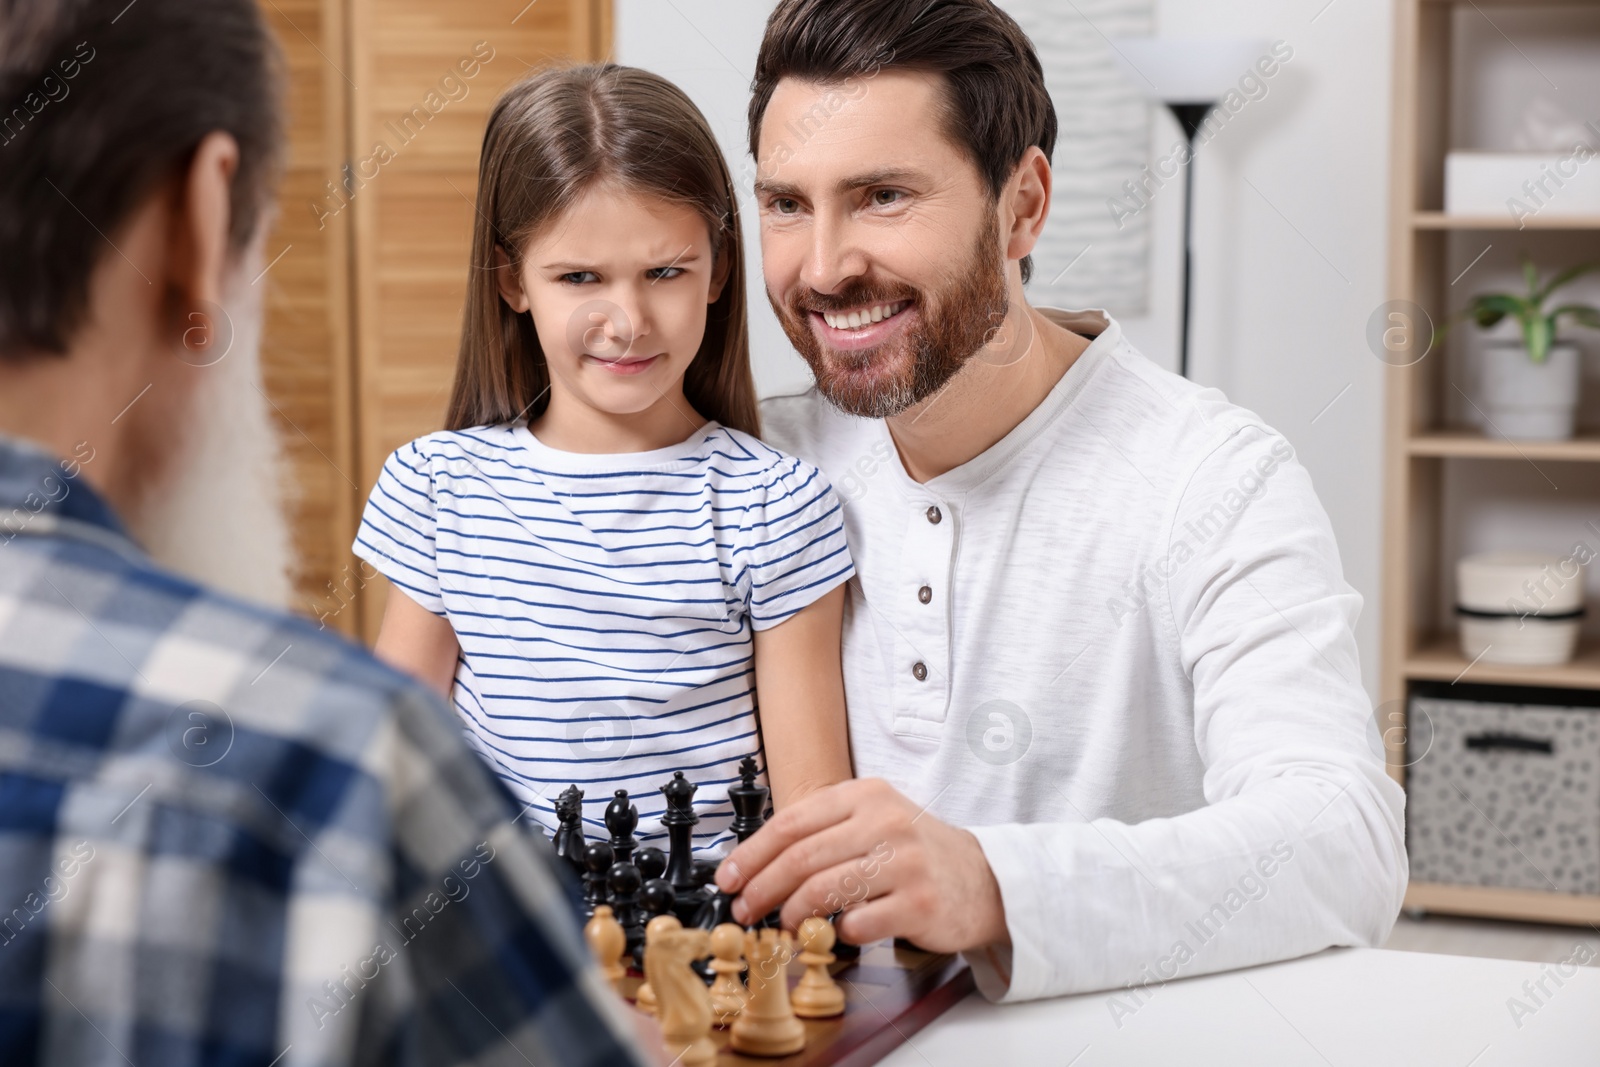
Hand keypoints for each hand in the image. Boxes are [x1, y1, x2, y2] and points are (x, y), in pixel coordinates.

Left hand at [714, 778, 1008, 953]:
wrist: (984, 880)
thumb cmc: (916, 853)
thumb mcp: (874, 822)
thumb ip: (824, 833)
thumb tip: (757, 863)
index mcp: (866, 795)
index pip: (792, 822)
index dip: (752, 854)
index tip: (728, 878)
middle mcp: (886, 822)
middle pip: (801, 857)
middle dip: (762, 888)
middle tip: (744, 909)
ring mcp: (905, 862)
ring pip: (825, 890)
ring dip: (791, 913)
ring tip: (782, 925)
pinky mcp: (920, 903)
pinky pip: (860, 923)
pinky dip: (838, 932)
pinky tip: (836, 933)